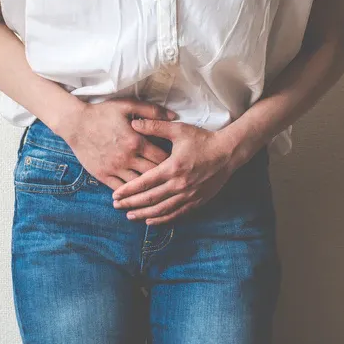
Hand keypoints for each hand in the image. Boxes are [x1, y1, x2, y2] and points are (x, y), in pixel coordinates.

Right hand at [55, 98, 177, 190]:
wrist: (75, 123)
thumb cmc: (102, 113)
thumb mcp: (128, 105)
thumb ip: (152, 111)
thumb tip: (174, 116)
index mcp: (136, 142)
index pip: (163, 158)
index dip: (173, 162)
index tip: (178, 163)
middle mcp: (128, 158)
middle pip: (154, 174)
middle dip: (165, 177)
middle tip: (172, 179)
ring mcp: (115, 169)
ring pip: (138, 186)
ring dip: (149, 189)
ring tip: (159, 191)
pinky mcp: (103, 175)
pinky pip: (121, 190)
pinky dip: (130, 194)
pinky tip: (138, 196)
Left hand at [111, 118, 245, 224]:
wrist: (228, 152)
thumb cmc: (203, 139)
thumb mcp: (178, 130)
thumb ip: (155, 126)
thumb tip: (133, 123)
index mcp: (172, 167)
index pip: (145, 182)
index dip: (128, 190)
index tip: (115, 195)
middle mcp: (179, 184)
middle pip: (150, 199)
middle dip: (131, 204)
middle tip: (116, 207)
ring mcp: (189, 195)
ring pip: (162, 209)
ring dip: (144, 214)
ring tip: (130, 216)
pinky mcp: (197, 201)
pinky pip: (177, 214)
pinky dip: (163, 219)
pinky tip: (151, 220)